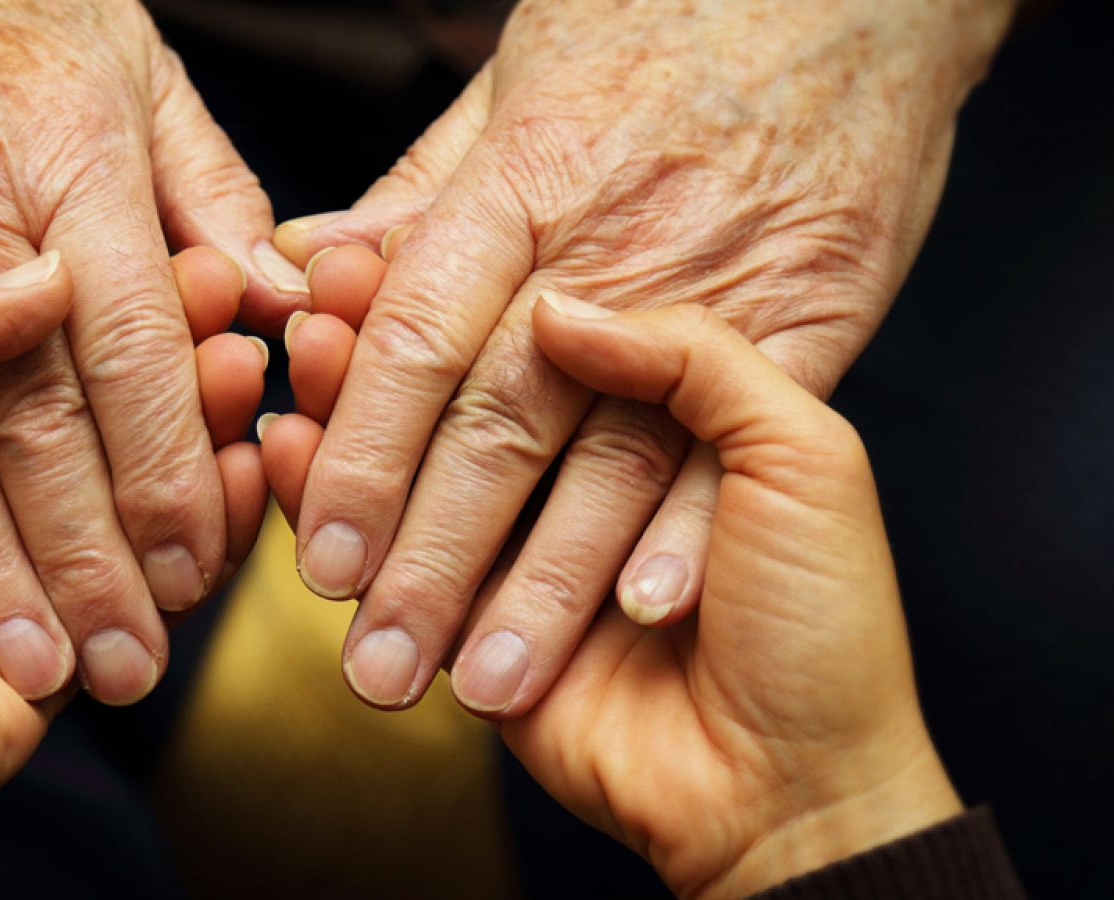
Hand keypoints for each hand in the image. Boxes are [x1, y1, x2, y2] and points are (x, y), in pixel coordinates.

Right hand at [0, 0, 300, 703]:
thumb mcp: (132, 71)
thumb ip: (208, 191)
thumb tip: (272, 296)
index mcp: (73, 161)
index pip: (135, 347)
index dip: (168, 468)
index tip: (194, 561)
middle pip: (41, 412)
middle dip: (91, 552)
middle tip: (129, 654)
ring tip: (39, 656)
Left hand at [0, 257, 267, 896]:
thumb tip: (39, 281)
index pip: (21, 323)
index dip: (98, 286)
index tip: (165, 254)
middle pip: (97, 388)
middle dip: (166, 350)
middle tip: (230, 307)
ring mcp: (41, 539)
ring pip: (143, 461)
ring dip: (201, 420)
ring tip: (244, 372)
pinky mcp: (92, 609)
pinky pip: (173, 554)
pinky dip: (217, 512)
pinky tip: (248, 466)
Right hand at [266, 291, 961, 896]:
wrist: (802, 789)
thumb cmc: (827, 623)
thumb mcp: (805, 459)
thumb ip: (692, 360)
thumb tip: (559, 312)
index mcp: (661, 406)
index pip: (534, 329)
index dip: (471, 296)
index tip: (381, 265)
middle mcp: (582, 464)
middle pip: (462, 393)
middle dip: (386, 354)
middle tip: (314, 316)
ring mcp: (522, 545)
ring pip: (415, 465)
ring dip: (347, 420)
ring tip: (292, 374)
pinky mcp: (475, 618)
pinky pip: (386, 552)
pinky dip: (324, 506)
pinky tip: (281, 457)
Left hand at [270, 0, 1015, 712]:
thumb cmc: (657, 33)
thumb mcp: (512, 91)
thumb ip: (412, 198)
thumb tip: (305, 270)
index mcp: (521, 186)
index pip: (417, 340)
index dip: (363, 455)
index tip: (322, 557)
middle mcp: (608, 247)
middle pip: (500, 423)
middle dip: (431, 558)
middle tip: (376, 664)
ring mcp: (713, 288)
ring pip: (611, 455)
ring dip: (544, 582)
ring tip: (486, 681)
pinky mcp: (807, 319)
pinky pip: (740, 434)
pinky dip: (692, 524)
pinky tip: (644, 609)